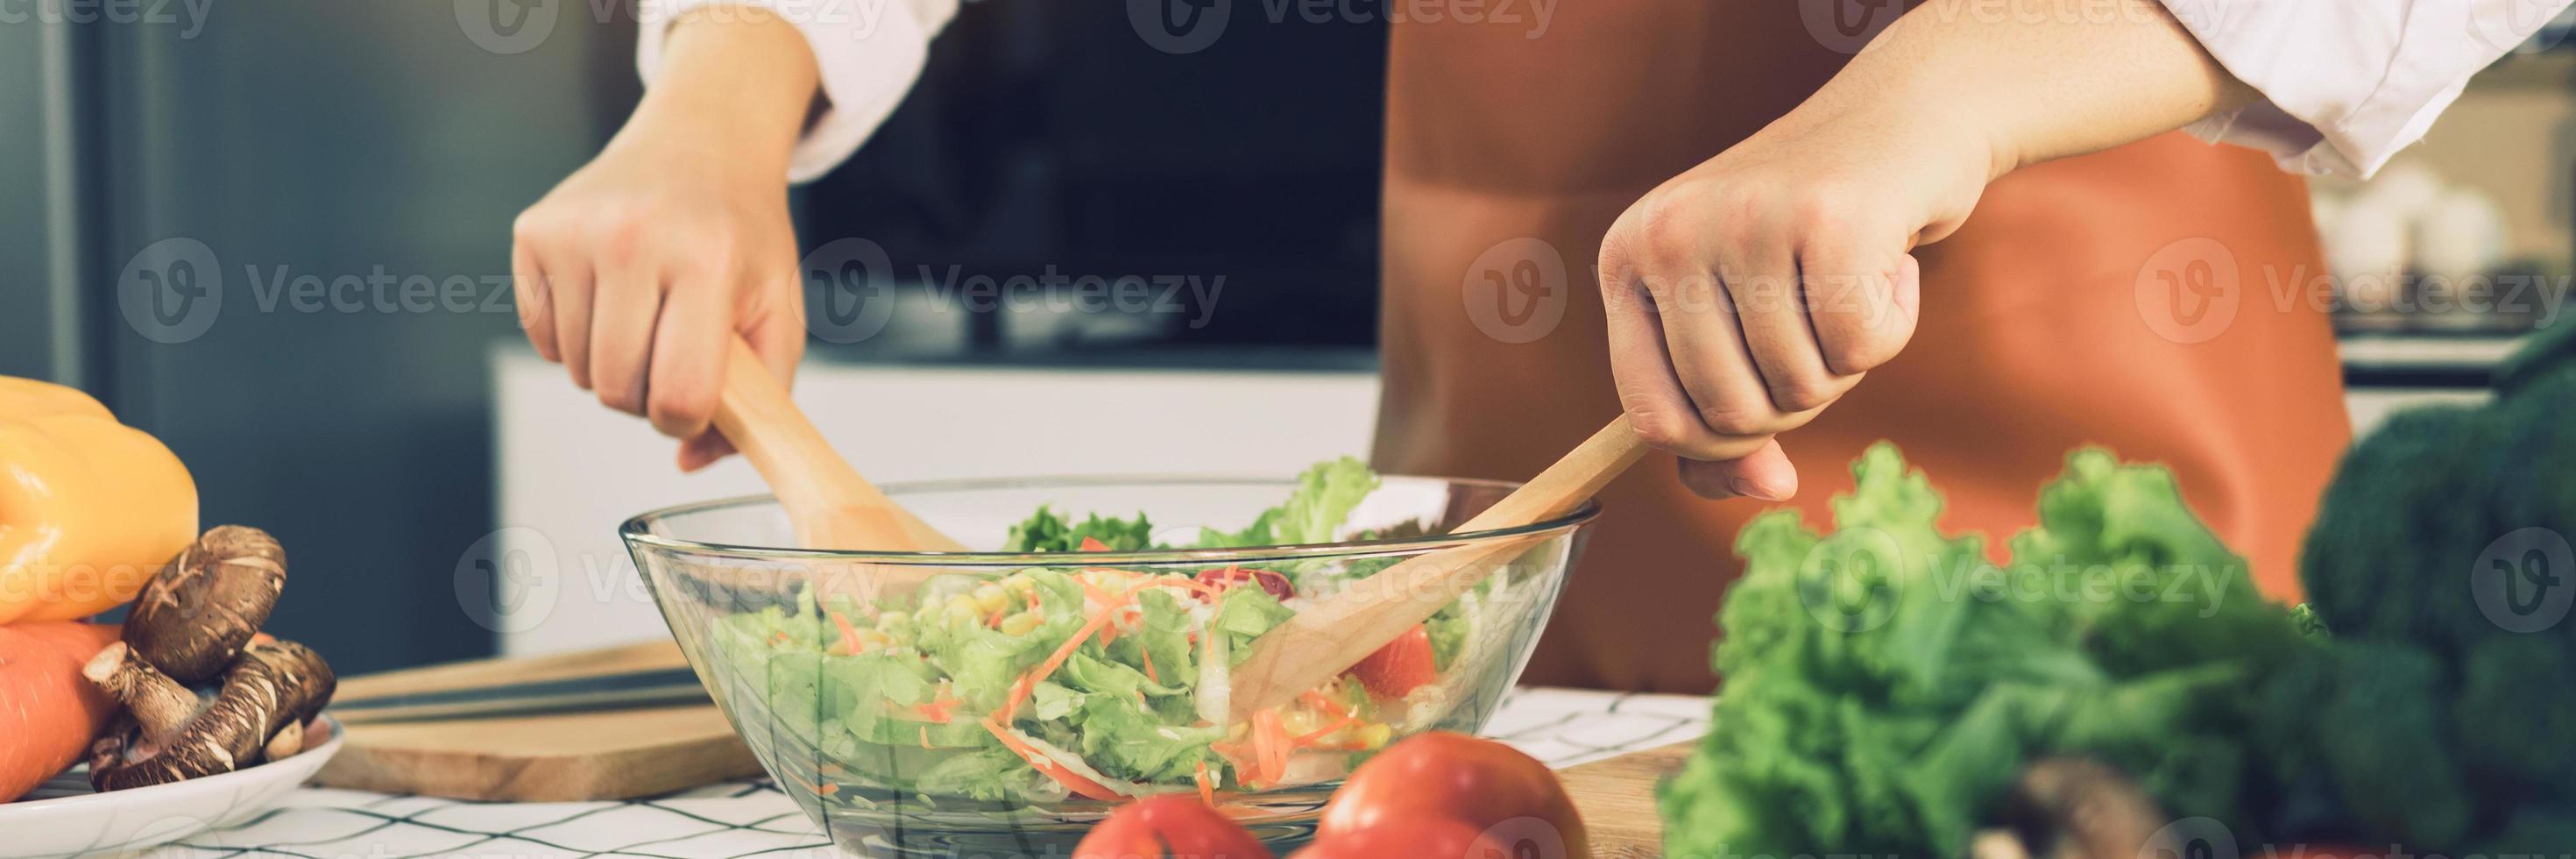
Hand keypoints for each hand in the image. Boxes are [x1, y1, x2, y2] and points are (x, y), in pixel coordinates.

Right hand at [509, 12, 817, 470]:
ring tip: (646, 318)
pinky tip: (609, 297)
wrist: (701, 146)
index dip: (687, 419)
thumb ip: (760, 400)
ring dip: (611, 367)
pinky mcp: (533, 232)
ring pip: (576, 371)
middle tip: (673, 354)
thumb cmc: (742, 234)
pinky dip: (573, 340)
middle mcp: (633, 240)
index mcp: (706, 262)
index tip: (698, 398)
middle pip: (616, 391)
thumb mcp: (779, 309)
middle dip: (647, 395)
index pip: (678, 394)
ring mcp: (574, 233)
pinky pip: (542, 338)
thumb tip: (691, 461)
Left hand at [1599, 0, 2251, 501]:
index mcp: (1626, 259)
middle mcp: (1669, 235)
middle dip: (1795, 402)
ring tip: (1850, 284)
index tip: (1765, 417)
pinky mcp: (1828, 220)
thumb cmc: (1809, 237)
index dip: (1720, 444)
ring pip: (1800, 384)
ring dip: (1846, 362)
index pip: (1652, 418)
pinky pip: (1861, 348)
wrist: (1902, 120)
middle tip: (1820, 334)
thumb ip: (1728, 418)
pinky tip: (1890, 264)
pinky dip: (1892, 326)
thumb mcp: (1741, 318)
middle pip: (1730, 413)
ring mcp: (1744, 223)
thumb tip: (1765, 491)